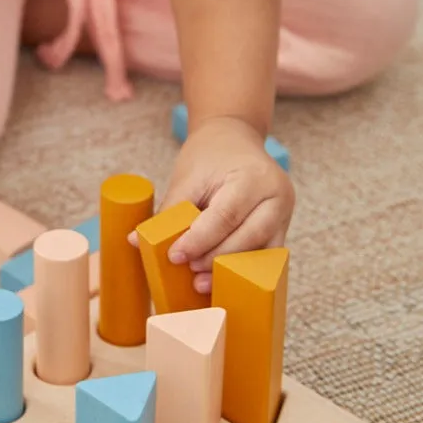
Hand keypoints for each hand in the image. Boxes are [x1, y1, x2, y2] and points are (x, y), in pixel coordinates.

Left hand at [157, 116, 294, 295]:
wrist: (235, 139)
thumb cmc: (210, 155)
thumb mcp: (187, 177)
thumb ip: (169, 211)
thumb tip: (137, 241)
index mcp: (253, 177)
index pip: (226, 215)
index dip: (200, 240)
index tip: (175, 256)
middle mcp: (277, 196)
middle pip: (249, 237)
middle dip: (216, 260)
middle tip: (190, 273)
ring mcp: (285, 213)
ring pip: (262, 253)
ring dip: (231, 271)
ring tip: (201, 283)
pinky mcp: (283, 227)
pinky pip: (265, 255)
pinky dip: (242, 269)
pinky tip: (220, 279)